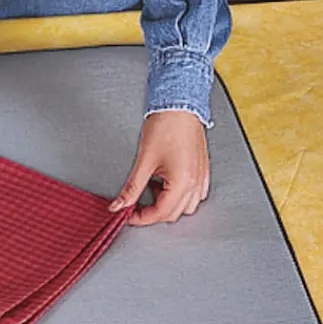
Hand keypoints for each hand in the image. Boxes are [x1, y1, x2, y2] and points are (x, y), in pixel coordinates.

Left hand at [109, 110, 209, 225]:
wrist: (180, 106)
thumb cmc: (166, 126)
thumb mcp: (144, 161)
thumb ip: (132, 187)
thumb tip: (120, 204)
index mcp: (183, 182)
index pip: (161, 214)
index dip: (141, 218)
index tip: (127, 215)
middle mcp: (196, 183)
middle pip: (174, 214)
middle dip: (152, 213)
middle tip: (134, 204)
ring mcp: (201, 177)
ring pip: (186, 206)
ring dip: (167, 204)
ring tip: (150, 188)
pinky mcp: (202, 170)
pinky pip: (194, 193)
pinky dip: (178, 194)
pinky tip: (165, 183)